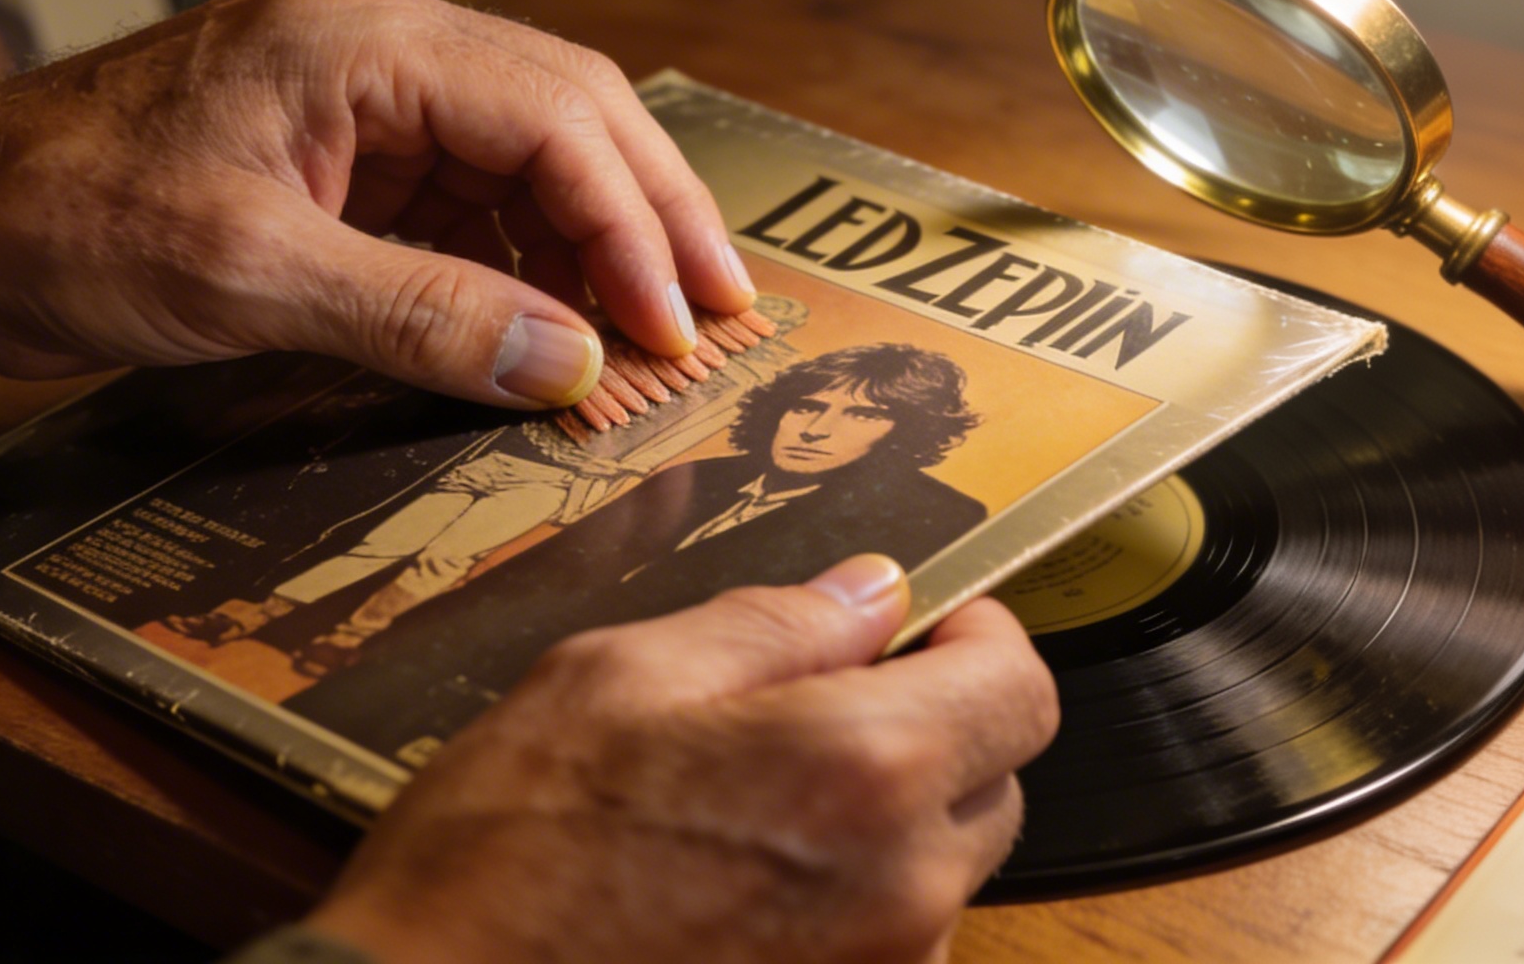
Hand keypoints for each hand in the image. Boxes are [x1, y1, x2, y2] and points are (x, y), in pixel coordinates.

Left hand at [0, 0, 755, 405]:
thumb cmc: (59, 223)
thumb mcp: (248, 282)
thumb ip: (421, 318)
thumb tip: (569, 364)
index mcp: (363, 35)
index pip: (553, 115)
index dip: (634, 223)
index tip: (676, 324)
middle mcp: (379, 37)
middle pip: (570, 110)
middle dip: (650, 215)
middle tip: (718, 313)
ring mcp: (362, 85)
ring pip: (532, 147)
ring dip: (597, 238)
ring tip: (656, 328)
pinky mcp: (341, 140)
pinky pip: (470, 187)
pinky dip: (526, 254)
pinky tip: (556, 317)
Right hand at [304, 556, 1060, 963]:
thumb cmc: (502, 863)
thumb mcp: (617, 678)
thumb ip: (772, 627)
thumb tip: (869, 595)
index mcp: (862, 768)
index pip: (1022, 690)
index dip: (980, 642)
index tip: (927, 629)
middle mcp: (902, 884)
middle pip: (994, 779)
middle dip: (932, 726)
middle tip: (819, 705)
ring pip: (943, 867)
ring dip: (889, 822)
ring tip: (756, 807)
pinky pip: (890, 941)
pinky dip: (849, 902)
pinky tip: (742, 884)